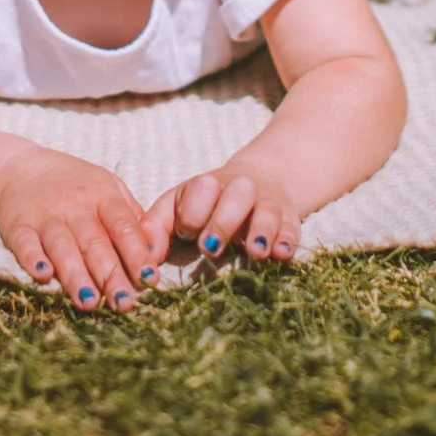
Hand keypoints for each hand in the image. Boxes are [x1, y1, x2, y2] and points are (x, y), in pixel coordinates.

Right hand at [0, 151, 164, 311]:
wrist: (20, 167)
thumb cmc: (74, 185)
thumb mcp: (108, 187)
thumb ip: (131, 216)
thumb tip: (156, 250)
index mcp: (102, 196)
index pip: (123, 226)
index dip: (137, 252)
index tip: (150, 279)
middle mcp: (74, 206)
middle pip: (95, 243)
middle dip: (111, 275)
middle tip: (124, 303)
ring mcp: (45, 215)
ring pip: (62, 247)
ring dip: (76, 275)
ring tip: (89, 303)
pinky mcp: (17, 225)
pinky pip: (24, 243)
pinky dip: (32, 258)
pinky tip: (42, 275)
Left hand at [146, 168, 302, 264]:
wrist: (264, 178)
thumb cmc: (209, 202)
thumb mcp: (179, 206)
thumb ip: (155, 227)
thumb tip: (143, 257)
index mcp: (207, 185)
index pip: (199, 191)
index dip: (192, 213)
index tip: (186, 233)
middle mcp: (240, 188)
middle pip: (235, 196)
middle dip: (222, 221)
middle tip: (209, 247)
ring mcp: (267, 202)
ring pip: (267, 210)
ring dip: (261, 230)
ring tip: (256, 252)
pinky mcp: (289, 219)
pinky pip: (292, 227)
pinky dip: (287, 240)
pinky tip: (282, 254)